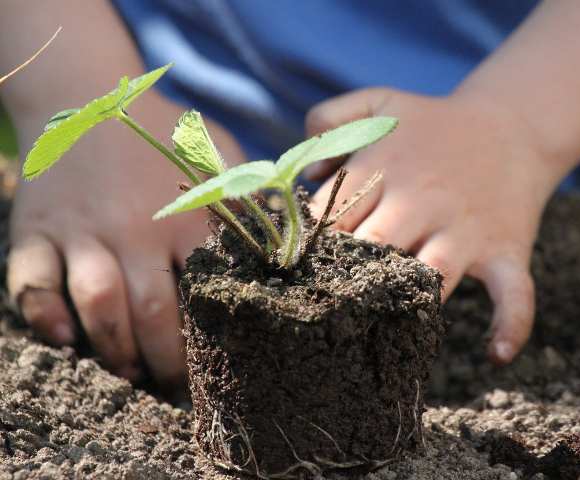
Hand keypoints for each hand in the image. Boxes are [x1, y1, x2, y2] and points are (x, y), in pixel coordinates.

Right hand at [6, 97, 244, 388]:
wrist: (83, 93)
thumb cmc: (160, 132)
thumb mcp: (214, 152)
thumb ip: (246, 192)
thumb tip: (288, 231)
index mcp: (184, 214)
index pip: (206, 291)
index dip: (214, 338)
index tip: (221, 365)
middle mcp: (134, 227)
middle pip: (152, 312)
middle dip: (165, 361)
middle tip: (174, 386)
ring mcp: (82, 229)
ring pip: (98, 305)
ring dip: (114, 349)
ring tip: (130, 372)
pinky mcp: (37, 229)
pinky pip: (32, 282)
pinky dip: (44, 316)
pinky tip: (65, 339)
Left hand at [306, 88, 568, 362]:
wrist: (513, 125)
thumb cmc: (434, 125)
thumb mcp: (379, 102)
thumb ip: (329, 118)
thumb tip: (307, 174)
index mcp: (385, 167)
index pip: (332, 215)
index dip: (310, 245)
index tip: (296, 268)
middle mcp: (422, 201)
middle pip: (372, 247)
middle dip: (347, 276)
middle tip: (326, 304)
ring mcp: (465, 230)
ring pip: (430, 276)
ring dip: (406, 303)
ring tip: (382, 328)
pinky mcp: (505, 251)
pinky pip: (514, 294)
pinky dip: (512, 325)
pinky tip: (496, 354)